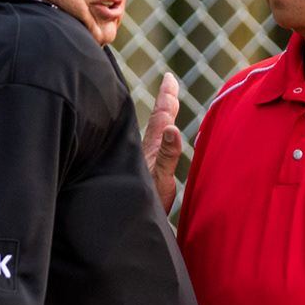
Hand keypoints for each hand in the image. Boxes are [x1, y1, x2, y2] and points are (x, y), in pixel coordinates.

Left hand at [141, 72, 182, 213]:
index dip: (167, 95)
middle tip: (170, 83)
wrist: (132, 227)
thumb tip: (172, 128)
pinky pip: (156, 148)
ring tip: (167, 107)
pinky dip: (161, 138)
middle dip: (166, 101)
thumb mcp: (159, 179)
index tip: (170, 77)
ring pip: (154, 133)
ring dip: (162, 117)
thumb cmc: (146, 204)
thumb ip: (167, 155)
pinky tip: (160, 143)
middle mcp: (148, 151)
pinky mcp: (145, 174)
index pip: (161, 115)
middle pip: (158, 119)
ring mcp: (146, 162)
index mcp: (152, 146)